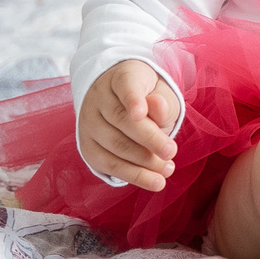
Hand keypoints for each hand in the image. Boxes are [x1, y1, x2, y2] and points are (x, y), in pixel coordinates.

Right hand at [80, 59, 179, 189]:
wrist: (121, 103)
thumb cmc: (147, 98)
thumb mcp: (160, 93)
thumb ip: (161, 102)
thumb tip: (157, 107)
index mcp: (120, 77)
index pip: (125, 85)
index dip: (132, 100)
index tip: (140, 113)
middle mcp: (98, 98)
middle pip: (120, 120)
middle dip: (149, 139)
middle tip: (171, 151)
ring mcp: (88, 123)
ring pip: (113, 145)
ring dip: (143, 162)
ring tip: (168, 169)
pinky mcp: (87, 147)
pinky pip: (108, 165)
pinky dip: (133, 175)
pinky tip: (154, 181)